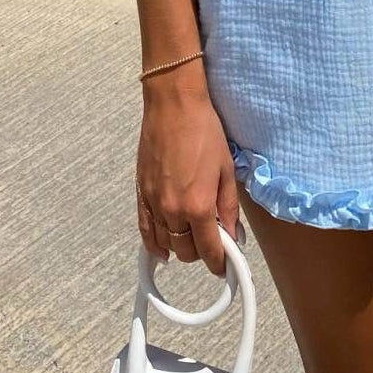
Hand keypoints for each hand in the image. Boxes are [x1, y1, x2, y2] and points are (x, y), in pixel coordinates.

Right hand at [135, 84, 241, 275]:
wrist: (173, 107)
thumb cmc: (205, 132)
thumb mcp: (227, 170)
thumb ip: (228, 208)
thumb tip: (232, 236)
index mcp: (198, 206)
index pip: (209, 250)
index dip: (220, 263)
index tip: (227, 266)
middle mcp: (172, 211)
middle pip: (186, 252)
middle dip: (202, 253)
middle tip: (214, 241)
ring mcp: (153, 204)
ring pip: (166, 245)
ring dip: (181, 248)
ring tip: (194, 236)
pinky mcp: (140, 195)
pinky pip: (145, 231)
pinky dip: (154, 245)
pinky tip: (162, 250)